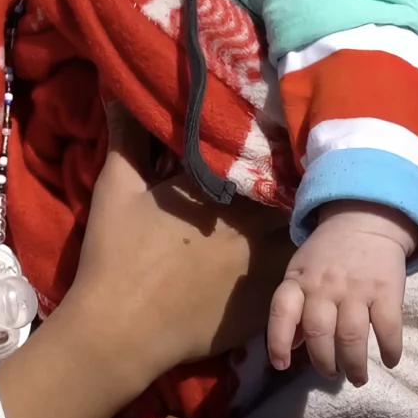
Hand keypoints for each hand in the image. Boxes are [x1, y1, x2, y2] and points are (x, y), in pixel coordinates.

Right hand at [0, 112, 292, 417]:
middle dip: (290, 173)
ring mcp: (263, 264)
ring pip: (297, 229)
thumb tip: (121, 87)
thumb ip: (127, 135)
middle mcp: (250, 223)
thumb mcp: (116, 188)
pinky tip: (287, 247)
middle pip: (287, 189)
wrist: (122, 329)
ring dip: (296, 215)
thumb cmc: (115, 254)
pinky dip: (293, 255)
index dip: (269, 137)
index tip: (276, 119)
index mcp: (215, 190)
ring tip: (302, 200)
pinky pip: (293, 269)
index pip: (258, 153)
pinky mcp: (266, 298)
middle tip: (293, 156)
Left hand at [266, 201, 414, 384]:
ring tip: (357, 378)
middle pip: (318, 333)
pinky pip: (387, 328)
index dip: (277, 342)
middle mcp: (323, 287)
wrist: (364, 220)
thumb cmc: (327, 254)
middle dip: (323, 362)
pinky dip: (389, 350)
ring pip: (351, 337)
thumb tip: (290, 346)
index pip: (280, 313)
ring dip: (354, 365)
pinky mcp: (387, 290)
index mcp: (297, 281)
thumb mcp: (300, 272)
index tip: (282, 365)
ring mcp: (356, 289)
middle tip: (330, 374)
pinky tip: (389, 361)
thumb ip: (293, 306)